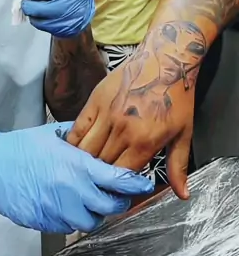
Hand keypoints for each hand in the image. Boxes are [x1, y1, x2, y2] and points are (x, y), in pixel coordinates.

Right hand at [0, 122, 153, 233]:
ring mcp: (57, 209)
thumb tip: (98, 137)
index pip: (117, 179)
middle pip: (110, 206)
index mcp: (75, 165)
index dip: (135, 183)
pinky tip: (66, 204)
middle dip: (118, 201)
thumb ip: (78, 138)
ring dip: (95, 213)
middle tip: (117, 194)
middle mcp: (70, 190)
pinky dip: (72, 217)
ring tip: (90, 201)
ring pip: (90, 222)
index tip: (143, 183)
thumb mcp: (52, 133)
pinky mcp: (45, 222)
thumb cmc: (19, 147)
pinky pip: (67, 226)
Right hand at [68, 29, 196, 199]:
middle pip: (102, 165)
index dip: (116, 188)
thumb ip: (178, 166)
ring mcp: (107, 114)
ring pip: (86, 149)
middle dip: (98, 178)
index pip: (122, 176)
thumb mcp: (183, 134)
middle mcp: (123, 130)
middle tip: (95, 185)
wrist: (165, 60)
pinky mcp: (95, 101)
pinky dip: (73, 142)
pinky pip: (78, 128)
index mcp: (145, 141)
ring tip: (81, 172)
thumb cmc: (176, 97)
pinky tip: (73, 151)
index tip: (114, 192)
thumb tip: (181, 194)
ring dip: (84, 163)